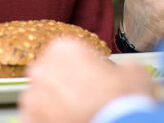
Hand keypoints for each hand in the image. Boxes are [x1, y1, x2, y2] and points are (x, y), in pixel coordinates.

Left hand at [20, 38, 155, 122]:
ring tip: (76, 115)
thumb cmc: (123, 101)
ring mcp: (32, 99)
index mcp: (64, 48)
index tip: (90, 76)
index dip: (80, 65)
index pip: (66, 52)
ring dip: (54, 105)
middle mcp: (42, 69)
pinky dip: (48, 121)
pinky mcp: (29, 121)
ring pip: (40, 99)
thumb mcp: (134, 72)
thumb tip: (123, 72)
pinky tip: (68, 122)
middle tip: (84, 98)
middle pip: (49, 74)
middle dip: (63, 84)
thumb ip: (121, 66)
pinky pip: (36, 119)